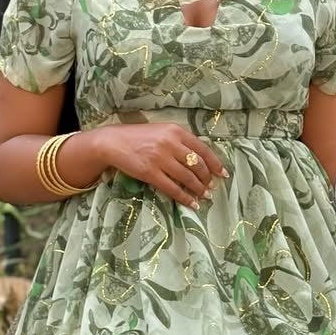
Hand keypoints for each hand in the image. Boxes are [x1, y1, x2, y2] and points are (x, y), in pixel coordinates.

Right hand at [91, 123, 227, 208]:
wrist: (112, 142)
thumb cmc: (138, 136)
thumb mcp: (161, 131)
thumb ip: (179, 140)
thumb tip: (199, 158)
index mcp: (175, 130)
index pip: (203, 149)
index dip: (215, 163)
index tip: (223, 174)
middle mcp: (170, 143)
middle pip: (197, 164)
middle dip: (207, 178)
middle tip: (211, 187)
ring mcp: (160, 158)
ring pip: (187, 177)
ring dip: (199, 189)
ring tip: (205, 196)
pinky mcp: (150, 173)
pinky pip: (172, 188)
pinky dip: (184, 197)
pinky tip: (191, 203)